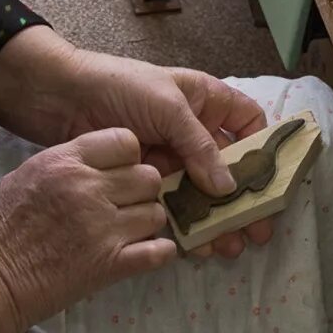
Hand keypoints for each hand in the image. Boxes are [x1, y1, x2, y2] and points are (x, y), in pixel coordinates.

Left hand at [0, 30, 273, 256]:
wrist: (59, 96)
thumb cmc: (119, 86)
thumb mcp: (167, 107)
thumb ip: (200, 146)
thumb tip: (229, 187)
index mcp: (205, 101)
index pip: (248, 124)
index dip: (264, 150)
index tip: (272, 184)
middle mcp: (192, 130)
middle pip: (230, 167)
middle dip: (243, 200)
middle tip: (255, 232)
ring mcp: (168, 156)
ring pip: (202, 191)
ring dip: (217, 218)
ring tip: (228, 246)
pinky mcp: (143, 179)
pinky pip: (172, 204)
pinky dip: (186, 223)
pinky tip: (196, 244)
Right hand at [0, 128, 174, 332]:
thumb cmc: (0, 226)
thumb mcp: (27, 174)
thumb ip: (69, 163)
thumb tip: (102, 162)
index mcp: (66, 162)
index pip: (126, 141)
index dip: (128, 157)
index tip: (118, 172)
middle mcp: (90, 189)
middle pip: (148, 176)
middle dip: (141, 190)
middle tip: (125, 205)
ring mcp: (105, 228)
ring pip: (157, 212)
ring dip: (146, 222)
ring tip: (128, 231)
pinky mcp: (113, 264)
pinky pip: (160, 250)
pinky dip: (158, 252)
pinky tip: (144, 252)